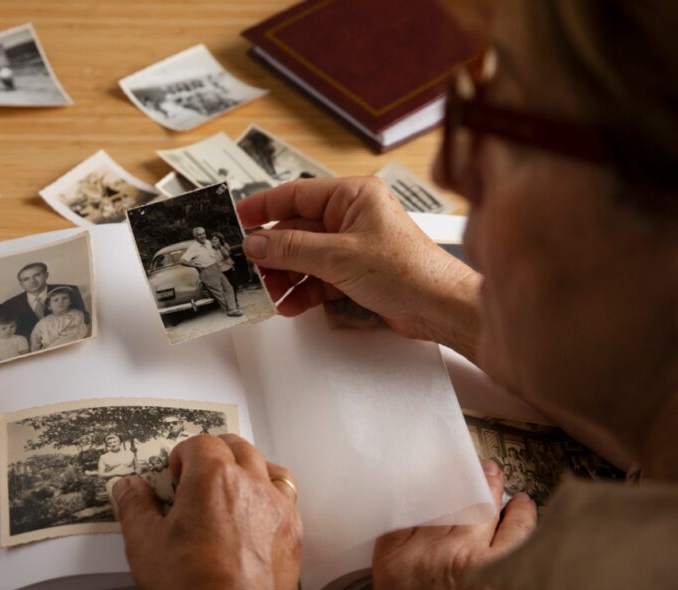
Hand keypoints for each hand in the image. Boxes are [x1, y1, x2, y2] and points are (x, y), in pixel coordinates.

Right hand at [111, 435, 301, 589]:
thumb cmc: (188, 586)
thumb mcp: (144, 542)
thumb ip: (134, 506)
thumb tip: (127, 486)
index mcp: (213, 477)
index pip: (201, 444)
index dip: (184, 454)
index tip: (175, 475)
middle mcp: (252, 484)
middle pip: (239, 448)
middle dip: (217, 454)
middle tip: (199, 475)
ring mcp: (278, 508)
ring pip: (270, 469)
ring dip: (250, 470)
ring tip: (232, 491)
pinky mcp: (293, 535)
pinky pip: (287, 501)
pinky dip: (271, 499)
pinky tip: (255, 520)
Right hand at [237, 177, 481, 356]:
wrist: (440, 307)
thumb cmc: (408, 270)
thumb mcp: (339, 256)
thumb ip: (292, 249)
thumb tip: (255, 244)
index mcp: (353, 196)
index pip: (297, 194)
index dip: (263, 207)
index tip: (236, 219)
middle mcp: (352, 217)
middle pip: (296, 230)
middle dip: (272, 253)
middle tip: (248, 268)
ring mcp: (353, 246)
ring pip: (304, 257)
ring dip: (284, 276)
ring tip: (268, 293)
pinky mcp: (355, 273)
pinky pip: (317, 278)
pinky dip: (302, 291)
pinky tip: (290, 305)